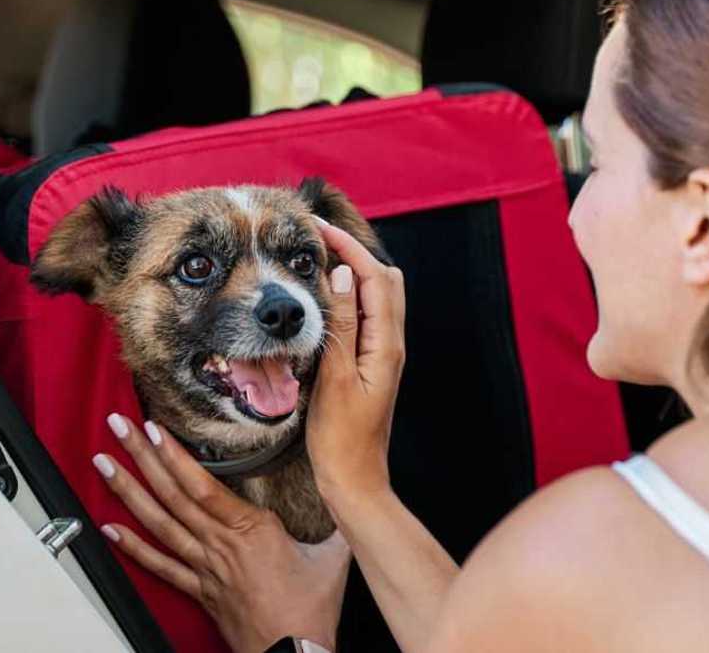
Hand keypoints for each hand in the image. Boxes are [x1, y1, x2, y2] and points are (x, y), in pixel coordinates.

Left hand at [94, 413, 349, 652]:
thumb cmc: (311, 611)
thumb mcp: (335, 555)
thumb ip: (340, 520)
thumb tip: (353, 494)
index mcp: (252, 529)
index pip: (203, 485)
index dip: (175, 456)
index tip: (153, 429)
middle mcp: (220, 544)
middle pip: (172, 495)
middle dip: (142, 458)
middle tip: (117, 426)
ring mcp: (205, 568)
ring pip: (159, 523)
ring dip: (128, 492)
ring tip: (104, 464)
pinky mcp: (200, 590)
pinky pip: (160, 565)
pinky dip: (132, 547)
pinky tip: (109, 529)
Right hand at [309, 221, 406, 502]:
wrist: (354, 481)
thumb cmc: (341, 440)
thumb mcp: (334, 378)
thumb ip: (339, 325)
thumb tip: (341, 274)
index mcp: (386, 345)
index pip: (375, 278)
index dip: (349, 247)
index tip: (318, 228)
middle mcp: (391, 345)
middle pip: (384, 281)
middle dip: (355, 253)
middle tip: (316, 240)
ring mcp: (383, 355)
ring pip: (376, 298)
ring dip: (352, 273)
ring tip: (317, 261)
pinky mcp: (372, 365)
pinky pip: (366, 318)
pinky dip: (348, 298)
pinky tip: (324, 301)